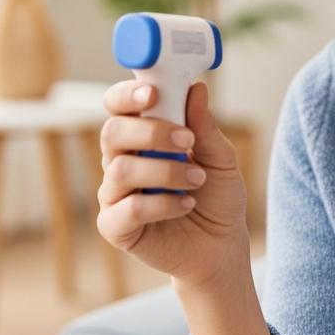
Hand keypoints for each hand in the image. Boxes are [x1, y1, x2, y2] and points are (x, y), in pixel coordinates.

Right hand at [96, 79, 249, 288]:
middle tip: (186, 139)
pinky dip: (162, 205)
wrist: (221, 246)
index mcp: (141, 136)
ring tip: (197, 180)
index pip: (118, 106)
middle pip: (112, 132)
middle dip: (151, 131)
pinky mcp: (115, 226)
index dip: (127, 95)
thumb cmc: (216, 196)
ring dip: (166, 171)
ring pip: (121, 169)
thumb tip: (196, 89)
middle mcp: (121, 160)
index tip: (152, 93)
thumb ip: (205, 127)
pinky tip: (186, 205)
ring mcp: (115, 194)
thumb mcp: (221, 158)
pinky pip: (127, 209)